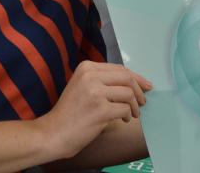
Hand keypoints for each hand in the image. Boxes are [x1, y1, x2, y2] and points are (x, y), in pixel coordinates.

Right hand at [36, 61, 151, 159]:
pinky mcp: (100, 109)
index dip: (136, 77)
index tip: (146, 86)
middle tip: (143, 101)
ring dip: (135, 106)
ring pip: (128, 94)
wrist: (54, 132)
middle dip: (139, 90)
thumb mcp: (82, 86)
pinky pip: (125, 109)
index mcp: (86, 67)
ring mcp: (95, 92)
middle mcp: (90, 76)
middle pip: (127, 78)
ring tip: (133, 114)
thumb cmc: (70, 113)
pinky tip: (124, 120)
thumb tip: (133, 82)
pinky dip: (128, 115)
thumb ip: (102, 80)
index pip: (119, 68)